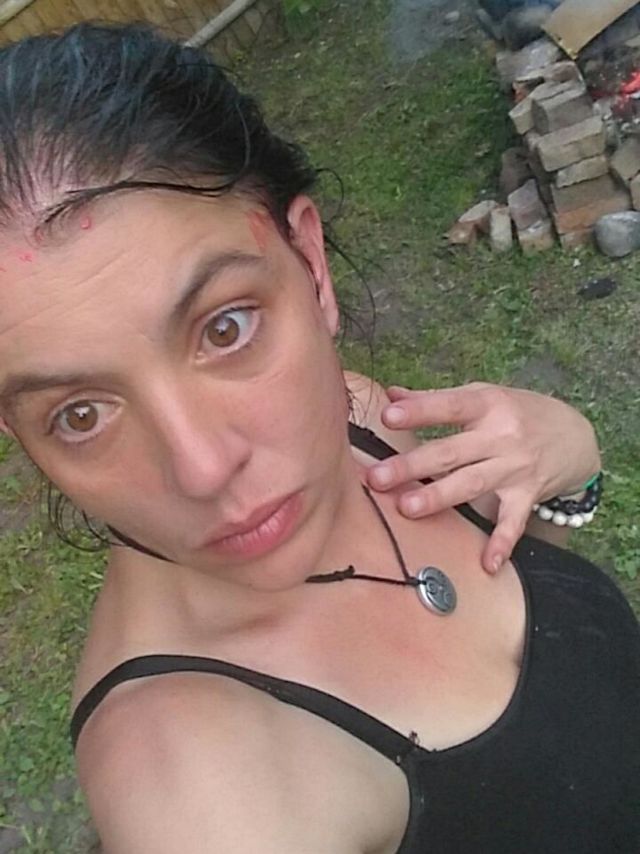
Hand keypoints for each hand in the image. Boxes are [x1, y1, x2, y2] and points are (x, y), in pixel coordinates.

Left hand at [366, 383, 600, 573]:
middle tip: (376, 477)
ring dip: (440, 497)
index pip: (450, 406)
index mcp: (487, 404)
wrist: (574, 434)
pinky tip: (487, 563)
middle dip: (413, 465)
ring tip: (407, 508)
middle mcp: (501, 436)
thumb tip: (392, 395)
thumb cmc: (517, 412)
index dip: (420, 411)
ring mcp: (514, 467)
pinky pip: (513, 522)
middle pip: (451, 452)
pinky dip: (502, 543)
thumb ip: (437, 399)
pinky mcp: (527, 495)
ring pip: (472, 484)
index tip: (388, 415)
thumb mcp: (483, 396)